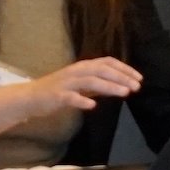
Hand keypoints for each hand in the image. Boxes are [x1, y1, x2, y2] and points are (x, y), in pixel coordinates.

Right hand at [30, 55, 145, 112]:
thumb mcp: (80, 84)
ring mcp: (66, 83)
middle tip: (136, 87)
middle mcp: (76, 71)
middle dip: (121, 77)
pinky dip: (82, 100)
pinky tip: (92, 106)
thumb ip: (97, 84)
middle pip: (102, 70)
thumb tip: (118, 85)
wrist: (30, 97)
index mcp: (82, 67)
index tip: (139, 78)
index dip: (124, 69)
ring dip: (109, 86)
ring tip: (124, 93)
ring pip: (91, 81)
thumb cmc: (56, 91)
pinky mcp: (57, 95)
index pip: (107, 62)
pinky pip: (71, 97)